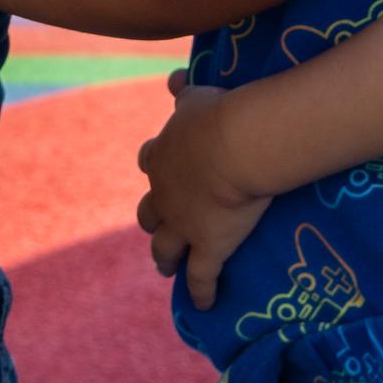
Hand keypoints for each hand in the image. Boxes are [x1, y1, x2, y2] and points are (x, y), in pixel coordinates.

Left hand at [135, 72, 269, 311]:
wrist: (233, 147)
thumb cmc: (218, 116)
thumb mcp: (196, 96)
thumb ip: (183, 91)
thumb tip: (172, 77)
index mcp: (163, 155)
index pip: (151, 161)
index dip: (155, 167)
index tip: (158, 170)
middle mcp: (164, 193)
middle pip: (149, 211)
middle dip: (152, 219)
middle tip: (157, 227)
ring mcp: (183, 224)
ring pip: (164, 246)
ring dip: (164, 256)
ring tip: (165, 266)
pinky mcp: (206, 248)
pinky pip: (201, 276)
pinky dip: (200, 291)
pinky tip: (203, 305)